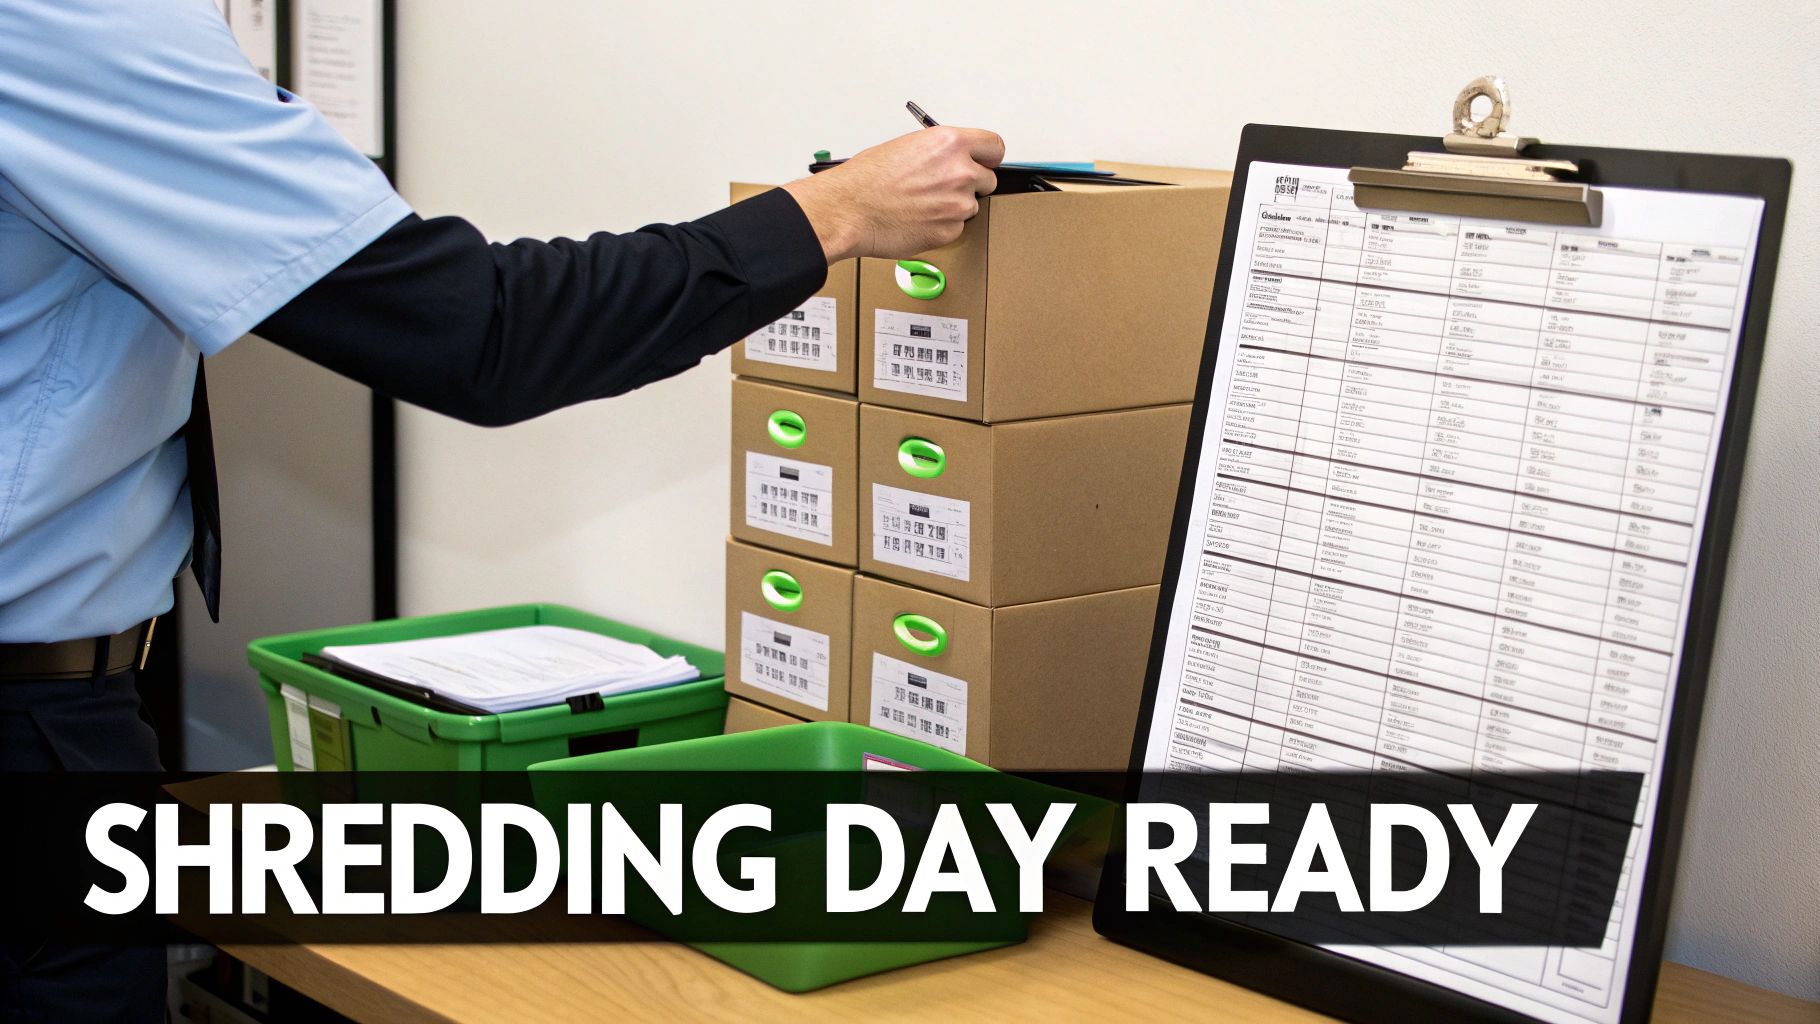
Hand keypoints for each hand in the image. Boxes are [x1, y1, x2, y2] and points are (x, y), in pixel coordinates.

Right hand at [783, 126, 1003, 263]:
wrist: (849, 210)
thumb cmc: (866, 179)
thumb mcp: (907, 146)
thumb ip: (939, 151)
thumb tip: (951, 158)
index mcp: (949, 143)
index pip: (994, 146)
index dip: (987, 157)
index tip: (983, 162)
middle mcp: (960, 172)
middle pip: (988, 179)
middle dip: (971, 183)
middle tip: (943, 187)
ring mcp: (957, 204)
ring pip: (971, 206)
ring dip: (953, 206)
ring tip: (921, 204)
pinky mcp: (949, 231)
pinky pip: (956, 228)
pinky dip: (941, 226)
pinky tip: (917, 219)